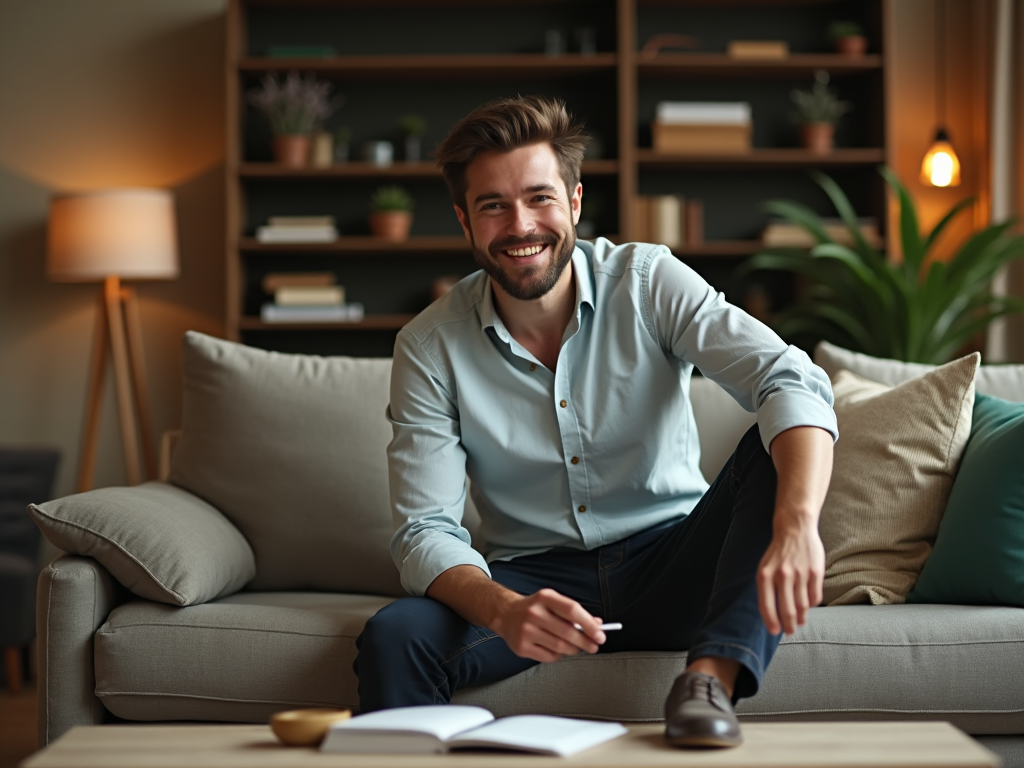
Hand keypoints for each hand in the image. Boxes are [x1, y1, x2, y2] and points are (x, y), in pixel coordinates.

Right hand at [492, 588, 606, 661]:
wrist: (506, 614)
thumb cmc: (535, 608)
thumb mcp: (553, 603)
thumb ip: (575, 613)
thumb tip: (598, 624)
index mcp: (545, 597)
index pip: (572, 610)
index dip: (589, 624)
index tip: (600, 635)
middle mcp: (534, 613)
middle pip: (567, 631)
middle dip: (585, 642)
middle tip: (594, 646)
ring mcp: (526, 631)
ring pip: (559, 647)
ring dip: (573, 649)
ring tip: (576, 647)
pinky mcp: (521, 647)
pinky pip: (549, 656)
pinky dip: (558, 655)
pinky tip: (557, 649)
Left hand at [756, 520, 824, 634]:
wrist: (795, 529)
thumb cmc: (777, 553)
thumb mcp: (765, 568)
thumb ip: (767, 589)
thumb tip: (771, 615)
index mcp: (765, 575)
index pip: (766, 605)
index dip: (771, 622)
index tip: (775, 632)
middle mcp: (782, 575)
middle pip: (787, 610)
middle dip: (789, 625)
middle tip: (790, 631)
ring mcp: (800, 573)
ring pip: (803, 606)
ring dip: (802, 617)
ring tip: (800, 621)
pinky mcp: (816, 571)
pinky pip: (815, 597)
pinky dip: (812, 605)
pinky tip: (808, 605)